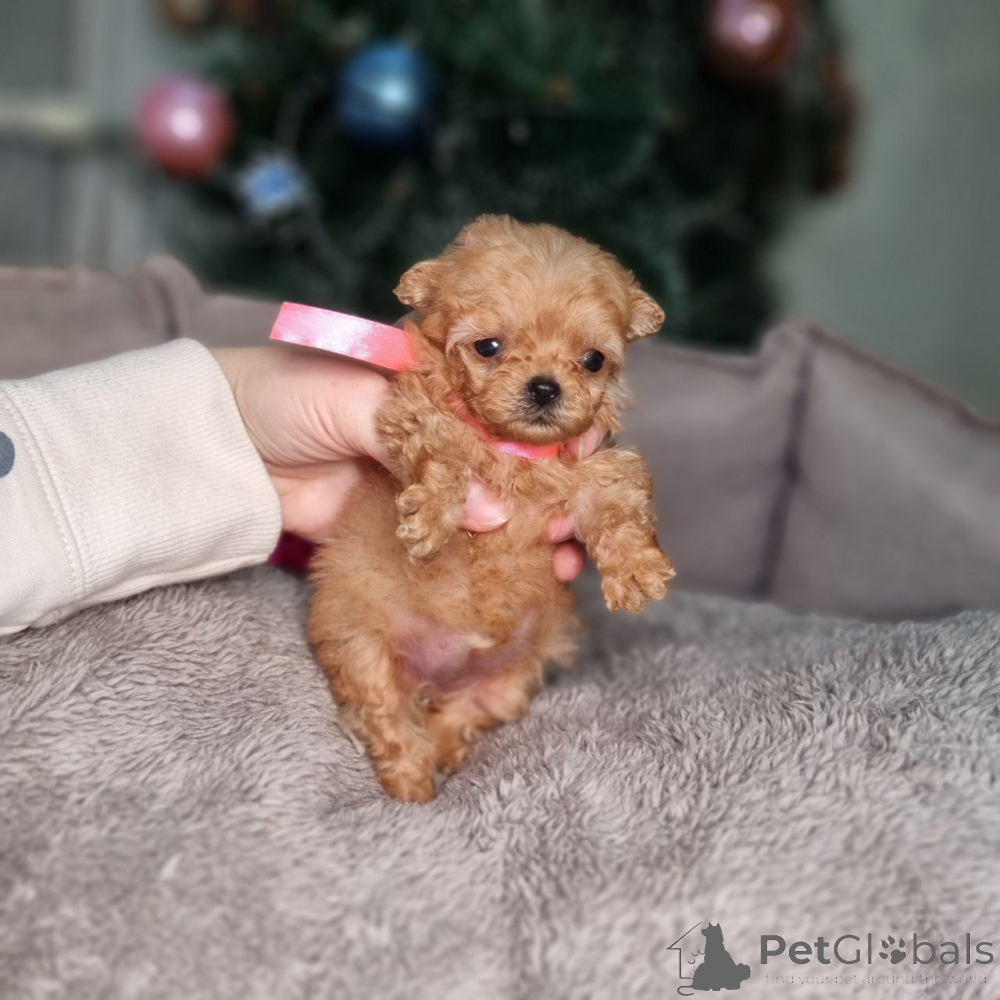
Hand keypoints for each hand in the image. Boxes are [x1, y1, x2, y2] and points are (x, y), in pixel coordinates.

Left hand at [212, 345, 601, 580]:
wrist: (222, 449)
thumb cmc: (283, 395)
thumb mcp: (355, 397)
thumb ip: (424, 447)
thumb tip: (493, 507)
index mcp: (442, 384)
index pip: (513, 405)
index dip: (553, 430)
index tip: (586, 457)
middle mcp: (447, 432)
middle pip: (516, 462)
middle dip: (556, 491)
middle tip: (579, 524)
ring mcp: (430, 483)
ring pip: (496, 509)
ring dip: (534, 533)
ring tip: (564, 559)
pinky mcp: (408, 526)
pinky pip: (459, 545)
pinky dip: (493, 561)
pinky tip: (528, 578)